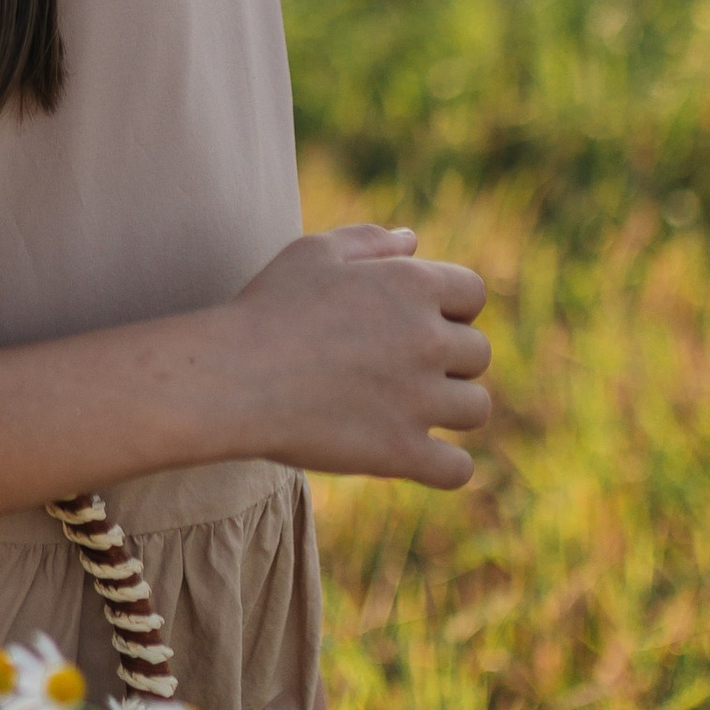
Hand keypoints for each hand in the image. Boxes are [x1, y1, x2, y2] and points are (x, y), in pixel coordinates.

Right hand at [220, 222, 490, 489]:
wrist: (232, 377)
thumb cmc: (268, 309)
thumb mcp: (314, 253)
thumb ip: (369, 240)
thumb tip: (413, 240)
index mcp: (413, 285)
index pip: (473, 294)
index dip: (449, 308)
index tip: (414, 323)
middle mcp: (428, 339)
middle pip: (478, 353)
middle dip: (448, 360)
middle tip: (399, 370)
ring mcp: (419, 399)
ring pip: (475, 408)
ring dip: (451, 409)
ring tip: (408, 411)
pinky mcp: (401, 452)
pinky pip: (458, 469)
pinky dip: (446, 467)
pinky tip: (419, 457)